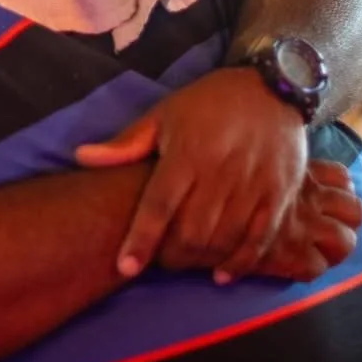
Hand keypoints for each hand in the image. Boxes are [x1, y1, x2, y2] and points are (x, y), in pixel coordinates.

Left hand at [76, 66, 355, 281]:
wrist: (273, 86)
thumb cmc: (211, 102)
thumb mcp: (165, 113)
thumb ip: (127, 143)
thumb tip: (82, 156)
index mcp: (188, 152)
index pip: (159, 205)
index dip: (141, 239)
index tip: (125, 267)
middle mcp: (221, 171)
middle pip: (192, 231)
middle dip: (171, 256)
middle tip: (161, 259)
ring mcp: (254, 185)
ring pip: (224, 240)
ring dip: (201, 261)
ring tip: (186, 261)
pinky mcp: (280, 194)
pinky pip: (260, 240)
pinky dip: (240, 263)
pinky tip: (221, 274)